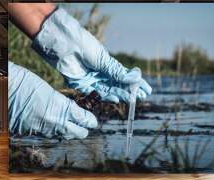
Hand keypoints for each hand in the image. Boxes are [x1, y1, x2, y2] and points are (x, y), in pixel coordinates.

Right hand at [8, 61, 97, 138]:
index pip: (84, 120)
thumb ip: (62, 104)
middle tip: (84, 125)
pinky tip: (50, 125)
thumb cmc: (26, 82)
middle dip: (82, 130)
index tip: (93, 121)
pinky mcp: (30, 133)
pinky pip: (46, 135)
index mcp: (62, 109)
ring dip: (67, 131)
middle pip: (77, 133)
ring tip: (69, 125)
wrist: (4, 87)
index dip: (90, 121)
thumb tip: (71, 111)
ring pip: (62, 136)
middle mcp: (54, 123)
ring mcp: (42, 130)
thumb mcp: (49, 91)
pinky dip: (50, 131)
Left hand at [31, 7, 151, 103]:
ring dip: (121, 95)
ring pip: (109, 91)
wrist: (66, 45)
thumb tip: (136, 78)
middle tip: (142, 97)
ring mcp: (92, 80)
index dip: (136, 83)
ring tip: (132, 99)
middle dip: (130, 91)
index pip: (125, 76)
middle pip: (118, 85)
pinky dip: (107, 97)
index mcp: (107, 64)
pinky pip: (97, 94)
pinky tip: (117, 99)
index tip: (147, 89)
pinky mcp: (82, 85)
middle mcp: (100, 73)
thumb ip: (118, 72)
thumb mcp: (104, 60)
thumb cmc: (85, 47)